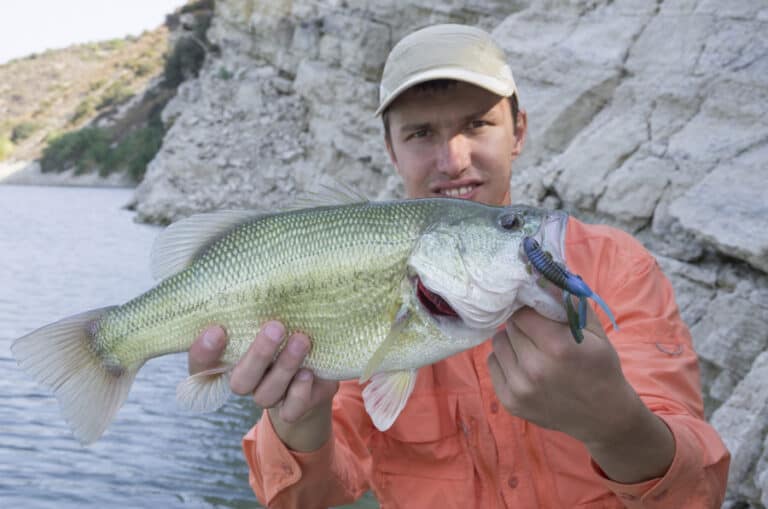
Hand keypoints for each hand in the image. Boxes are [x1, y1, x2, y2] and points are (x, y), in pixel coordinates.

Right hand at [189, 322, 338, 450]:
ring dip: (285, 366)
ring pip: (266, 394)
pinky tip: (308, 372)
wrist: (313, 371)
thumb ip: (259, 310)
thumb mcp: (270, 320)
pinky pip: (290, 411)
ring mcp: (267, 397)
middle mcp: (245, 382)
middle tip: (275, 328)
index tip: (216, 330)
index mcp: (229, 361)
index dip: (203, 353)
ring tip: (301, 340)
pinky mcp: (292, 409)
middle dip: (258, 354)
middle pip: (239, 382)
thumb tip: (261, 278)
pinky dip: (299, 392)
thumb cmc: (285, 334)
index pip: (202, 365)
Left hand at [487, 305, 673, 481]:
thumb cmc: (601, 367)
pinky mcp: (510, 402)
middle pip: (510, 327)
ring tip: (532, 349)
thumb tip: (545, 272)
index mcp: (557, 347)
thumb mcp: (594, 332)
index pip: (522, 312)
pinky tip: (525, 366)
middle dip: (523, 326)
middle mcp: (534, 368)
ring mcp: (520, 388)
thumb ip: (569, 301)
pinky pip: (492, 363)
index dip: (531, 311)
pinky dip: (505, 361)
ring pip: (498, 344)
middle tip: (538, 334)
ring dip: (512, 342)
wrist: (604, 417)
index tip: (540, 315)